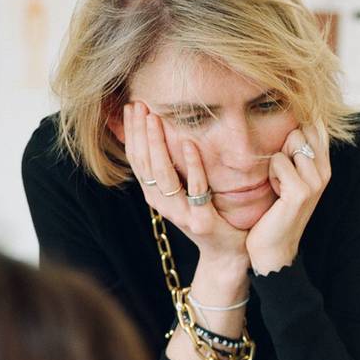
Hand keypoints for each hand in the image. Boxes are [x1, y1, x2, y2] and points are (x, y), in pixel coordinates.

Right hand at [124, 101, 247, 272]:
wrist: (227, 254)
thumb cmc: (208, 217)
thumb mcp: (185, 192)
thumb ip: (174, 169)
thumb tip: (162, 136)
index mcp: (155, 196)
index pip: (136, 160)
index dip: (132, 133)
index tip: (132, 107)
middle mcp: (162, 205)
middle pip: (145, 164)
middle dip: (141, 132)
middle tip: (140, 105)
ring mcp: (181, 214)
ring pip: (163, 175)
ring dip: (158, 144)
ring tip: (156, 118)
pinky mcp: (202, 221)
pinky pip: (196, 189)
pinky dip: (191, 165)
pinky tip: (189, 144)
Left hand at [245, 122, 331, 274]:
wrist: (274, 247)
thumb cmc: (276, 209)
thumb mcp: (290, 176)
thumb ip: (296, 150)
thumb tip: (295, 118)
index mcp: (325, 166)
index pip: (316, 126)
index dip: (298, 129)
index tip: (287, 153)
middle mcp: (325, 172)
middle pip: (300, 131)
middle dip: (283, 149)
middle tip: (281, 177)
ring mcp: (316, 182)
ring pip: (289, 144)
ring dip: (275, 164)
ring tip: (278, 185)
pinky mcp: (301, 191)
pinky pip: (278, 161)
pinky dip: (271, 175)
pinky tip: (276, 194)